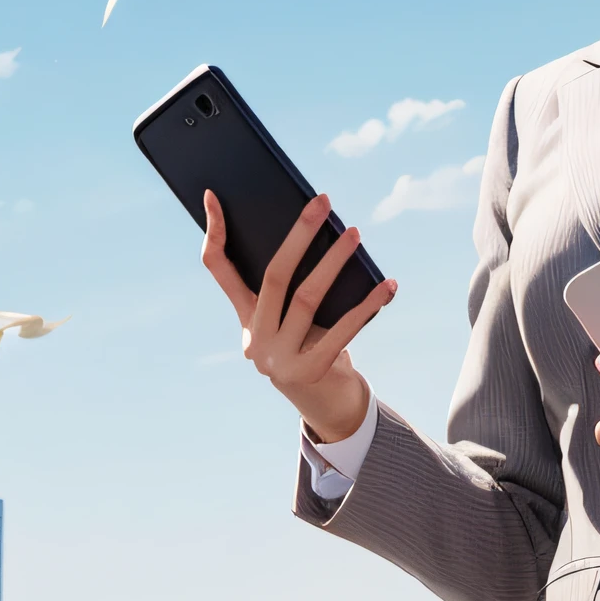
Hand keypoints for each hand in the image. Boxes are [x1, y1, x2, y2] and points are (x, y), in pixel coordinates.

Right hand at [200, 190, 397, 443]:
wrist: (328, 405)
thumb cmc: (315, 346)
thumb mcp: (296, 318)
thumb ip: (297, 288)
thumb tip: (322, 235)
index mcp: (246, 318)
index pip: (218, 269)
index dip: (215, 232)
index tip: (213, 195)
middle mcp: (255, 338)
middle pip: (273, 276)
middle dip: (298, 235)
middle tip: (322, 202)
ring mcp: (279, 359)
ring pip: (306, 298)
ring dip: (334, 262)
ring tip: (354, 235)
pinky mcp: (310, 373)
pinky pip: (343, 330)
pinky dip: (367, 305)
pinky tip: (386, 285)